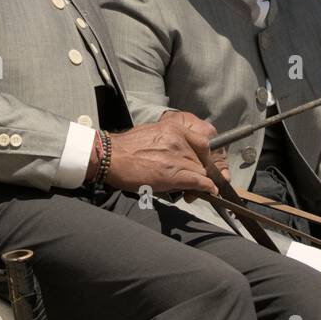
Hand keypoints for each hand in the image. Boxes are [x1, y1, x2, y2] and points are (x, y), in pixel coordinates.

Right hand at [93, 111, 219, 196]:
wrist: (110, 157)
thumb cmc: (127, 147)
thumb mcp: (153, 132)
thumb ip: (171, 138)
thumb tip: (182, 151)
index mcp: (174, 128)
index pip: (204, 140)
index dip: (206, 155)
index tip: (203, 162)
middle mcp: (179, 140)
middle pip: (203, 159)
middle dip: (201, 170)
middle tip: (194, 179)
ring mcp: (178, 157)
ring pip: (201, 171)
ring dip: (199, 181)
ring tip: (192, 189)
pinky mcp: (174, 174)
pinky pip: (199, 181)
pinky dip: (206, 188)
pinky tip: (209, 191)